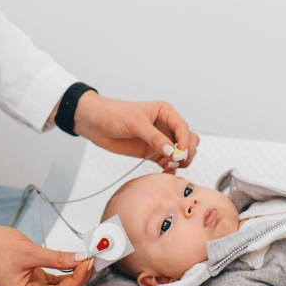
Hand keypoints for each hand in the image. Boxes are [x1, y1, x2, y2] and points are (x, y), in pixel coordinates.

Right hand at [0, 225, 92, 285]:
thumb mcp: (31, 252)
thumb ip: (58, 258)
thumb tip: (81, 259)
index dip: (76, 279)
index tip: (88, 263)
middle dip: (78, 279)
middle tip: (91, 261)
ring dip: (75, 276)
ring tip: (86, 260)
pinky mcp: (34, 280)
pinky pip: (55, 280)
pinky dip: (67, 272)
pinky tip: (76, 261)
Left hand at [71, 92, 199, 171]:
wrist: (96, 124)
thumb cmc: (114, 114)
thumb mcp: (135, 123)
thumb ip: (154, 137)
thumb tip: (171, 151)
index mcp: (166, 113)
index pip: (183, 128)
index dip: (184, 141)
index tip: (179, 153)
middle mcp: (166, 126)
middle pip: (189, 141)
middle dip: (185, 152)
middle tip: (174, 161)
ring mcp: (161, 141)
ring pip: (182, 153)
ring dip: (179, 161)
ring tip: (167, 166)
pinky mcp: (154, 153)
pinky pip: (169, 163)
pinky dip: (171, 169)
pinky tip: (164, 172)